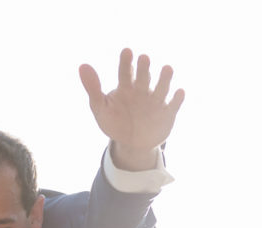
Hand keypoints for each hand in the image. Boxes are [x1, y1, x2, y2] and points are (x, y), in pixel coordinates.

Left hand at [79, 49, 184, 170]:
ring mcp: (155, 102)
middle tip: (144, 58)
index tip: (126, 51)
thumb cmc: (115, 121)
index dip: (126, 62)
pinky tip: (179, 92)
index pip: (125, 72)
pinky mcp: (167, 114)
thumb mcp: (100, 107)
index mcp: (126, 87)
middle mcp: (142, 91)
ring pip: (161, 88)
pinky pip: (173, 105)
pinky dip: (177, 99)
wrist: (132, 143)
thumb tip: (82, 65)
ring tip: (167, 68)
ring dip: (164, 79)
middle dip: (144, 68)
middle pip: (144, 78)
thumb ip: (93, 88)